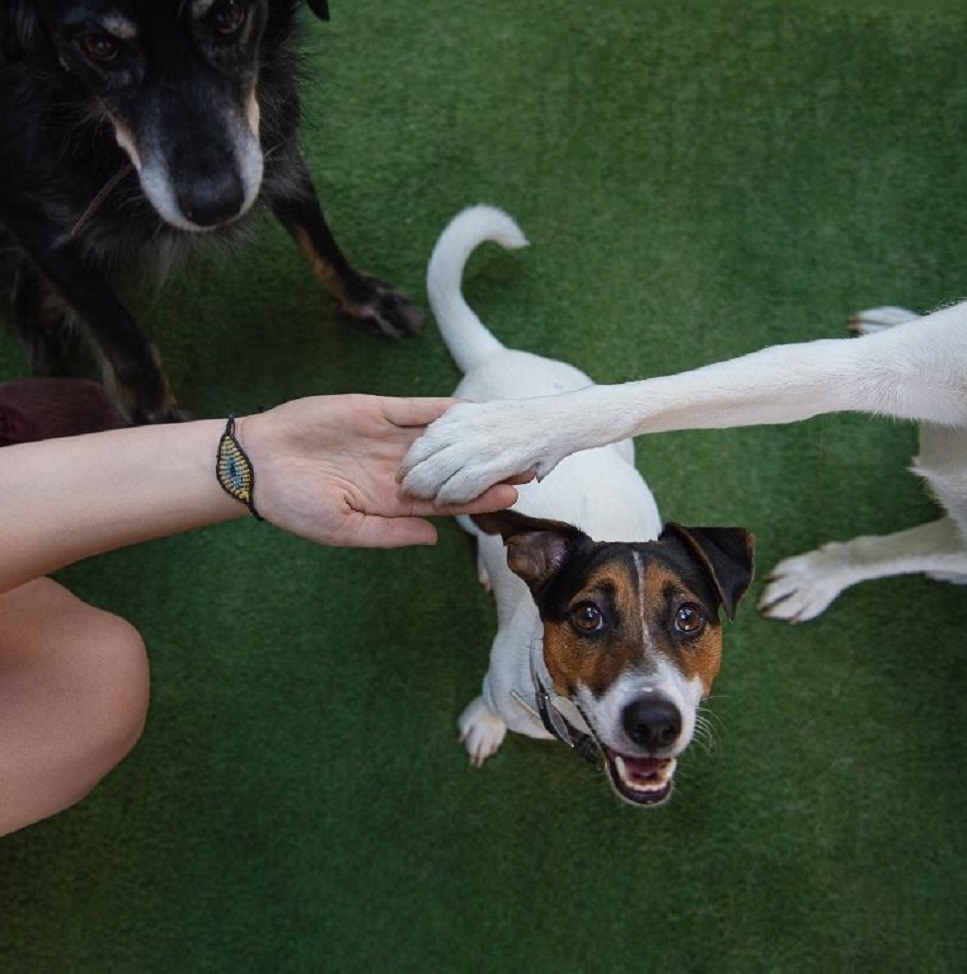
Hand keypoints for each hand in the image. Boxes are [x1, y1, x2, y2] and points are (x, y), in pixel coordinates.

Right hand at [241, 395, 517, 546]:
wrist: (256, 464)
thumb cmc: (295, 505)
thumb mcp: (342, 529)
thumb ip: (389, 532)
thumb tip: (435, 539)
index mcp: (392, 502)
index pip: (446, 501)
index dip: (478, 497)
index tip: (512, 494)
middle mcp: (397, 469)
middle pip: (453, 467)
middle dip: (487, 465)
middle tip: (527, 461)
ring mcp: (388, 438)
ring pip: (441, 437)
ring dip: (472, 435)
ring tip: (507, 432)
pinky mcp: (374, 411)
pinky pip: (414, 409)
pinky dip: (440, 409)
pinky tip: (469, 408)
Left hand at [398, 397, 568, 504]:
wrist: (561, 419)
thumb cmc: (528, 420)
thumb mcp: (488, 415)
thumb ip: (467, 426)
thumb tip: (446, 445)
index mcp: (462, 414)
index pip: (425, 437)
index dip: (413, 456)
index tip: (405, 470)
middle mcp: (466, 426)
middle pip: (424, 453)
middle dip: (412, 473)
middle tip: (403, 489)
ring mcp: (480, 444)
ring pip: (438, 470)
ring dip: (426, 488)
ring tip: (419, 499)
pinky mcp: (495, 462)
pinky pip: (465, 483)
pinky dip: (453, 495)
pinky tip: (445, 503)